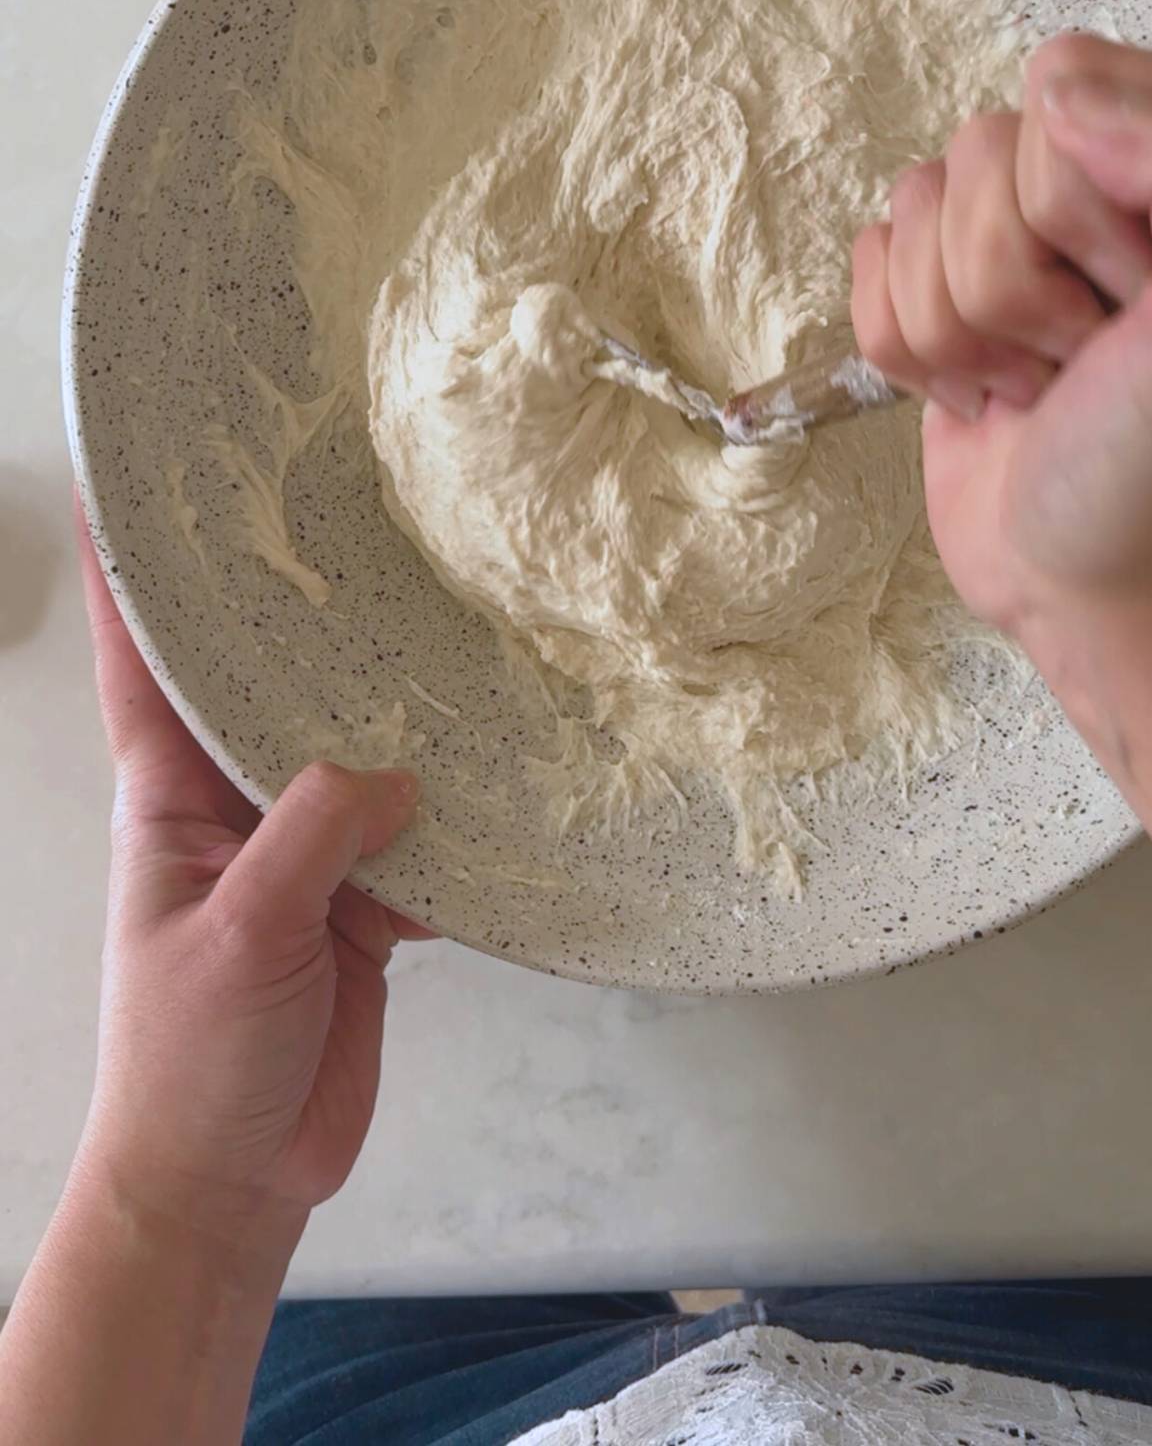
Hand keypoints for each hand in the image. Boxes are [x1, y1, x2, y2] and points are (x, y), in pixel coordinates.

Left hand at [76, 503, 428, 1236]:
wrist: (232, 1182)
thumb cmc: (192, 1055)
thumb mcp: (240, 928)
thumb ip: (314, 834)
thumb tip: (397, 774)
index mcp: (172, 797)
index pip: (143, 667)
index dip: (129, 578)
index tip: (127, 487)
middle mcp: (238, 807)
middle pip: (268, 693)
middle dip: (299, 620)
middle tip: (349, 524)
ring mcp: (305, 856)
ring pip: (357, 761)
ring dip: (397, 717)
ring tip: (454, 627)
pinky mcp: (364, 907)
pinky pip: (415, 840)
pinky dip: (455, 817)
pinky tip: (507, 771)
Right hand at [850, 33, 1151, 641]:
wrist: (1098, 589)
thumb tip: (1058, 90)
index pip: (1060, 96)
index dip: (1075, 210)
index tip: (1135, 297)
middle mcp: (1090, 192)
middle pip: (973, 158)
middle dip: (1017, 288)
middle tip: (1087, 354)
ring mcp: (1006, 247)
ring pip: (912, 212)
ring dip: (965, 330)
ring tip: (1039, 380)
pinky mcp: (935, 303)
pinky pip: (868, 267)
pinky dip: (911, 351)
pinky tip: (984, 392)